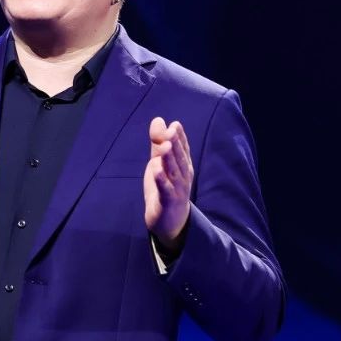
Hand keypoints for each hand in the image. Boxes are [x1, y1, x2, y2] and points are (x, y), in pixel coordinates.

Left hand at [145, 116, 193, 258]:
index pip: (182, 149)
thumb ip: (158, 143)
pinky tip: (156, 170)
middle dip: (176, 144)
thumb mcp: (160, 163)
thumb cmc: (165, 188)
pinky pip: (165, 189)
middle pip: (179, 158)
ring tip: (164, 146)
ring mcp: (177, 189)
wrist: (170, 221)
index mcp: (183, 166)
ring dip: (169, 159)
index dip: (179, 137)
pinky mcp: (167, 202)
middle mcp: (183, 176)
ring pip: (173, 172)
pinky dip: (161, 180)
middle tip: (171, 130)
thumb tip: (158, 119)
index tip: (175, 125)